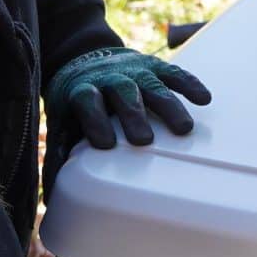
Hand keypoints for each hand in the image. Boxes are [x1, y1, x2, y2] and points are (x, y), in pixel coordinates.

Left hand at [45, 47, 210, 152]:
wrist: (85, 59)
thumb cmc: (76, 103)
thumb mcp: (62, 121)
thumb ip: (60, 153)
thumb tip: (52, 196)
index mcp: (82, 91)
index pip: (87, 101)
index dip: (95, 119)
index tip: (105, 144)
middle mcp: (109, 78)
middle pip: (122, 92)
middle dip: (133, 115)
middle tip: (144, 141)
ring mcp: (134, 70)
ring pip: (152, 85)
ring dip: (168, 105)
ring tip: (183, 129)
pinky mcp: (153, 66)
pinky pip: (174, 73)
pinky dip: (189, 84)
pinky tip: (204, 100)